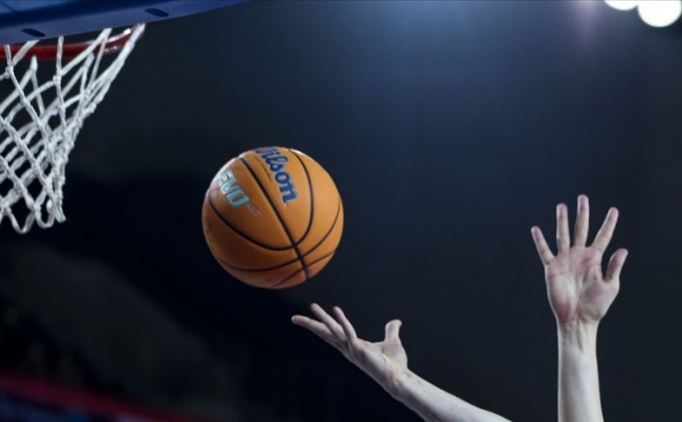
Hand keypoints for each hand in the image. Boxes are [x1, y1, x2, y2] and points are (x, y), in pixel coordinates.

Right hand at [292, 304, 406, 392]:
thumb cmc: (394, 364)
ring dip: (322, 318)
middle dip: (310, 324)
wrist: (399, 378)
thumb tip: (396, 322)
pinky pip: (348, 333)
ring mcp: (352, 349)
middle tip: (294, 317)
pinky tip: (336, 309)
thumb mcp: (391, 342)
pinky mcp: (359, 350)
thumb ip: (391, 331)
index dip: (320, 325)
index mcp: (352, 345)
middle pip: (325, 333)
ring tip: (312, 306)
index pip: (332, 333)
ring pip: (333, 331)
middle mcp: (348, 348)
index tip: (309, 317)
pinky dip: (342, 321)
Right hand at [531, 195, 627, 325]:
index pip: (603, 237)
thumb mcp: (610, 286)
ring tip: (561, 206)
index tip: (613, 210)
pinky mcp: (552, 268)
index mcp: (595, 259)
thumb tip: (623, 249)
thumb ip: (614, 267)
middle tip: (582, 198)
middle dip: (582, 213)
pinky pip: (545, 251)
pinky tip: (536, 229)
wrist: (577, 318)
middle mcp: (579, 256)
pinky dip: (540, 241)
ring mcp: (565, 260)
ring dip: (562, 221)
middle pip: (581, 229)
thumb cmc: (596, 306)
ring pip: (563, 235)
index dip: (609, 224)